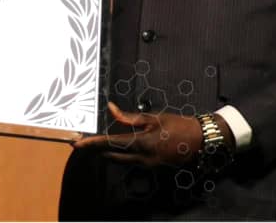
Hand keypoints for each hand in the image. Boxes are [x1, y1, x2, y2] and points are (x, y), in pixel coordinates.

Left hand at [73, 103, 200, 166]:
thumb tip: (110, 109)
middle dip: (95, 150)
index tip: (77, 143)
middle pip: (111, 156)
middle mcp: (141, 158)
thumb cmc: (176, 125)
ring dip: (105, 152)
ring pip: (119, 160)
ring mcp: (146, 165)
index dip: (92, 143)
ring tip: (92, 143)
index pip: (110, 144)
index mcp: (141, 143)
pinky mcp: (150, 167)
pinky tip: (112, 147)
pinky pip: (129, 162)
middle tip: (82, 142)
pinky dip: (118, 154)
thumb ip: (129, 117)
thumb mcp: (152, 118)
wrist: (199, 141)